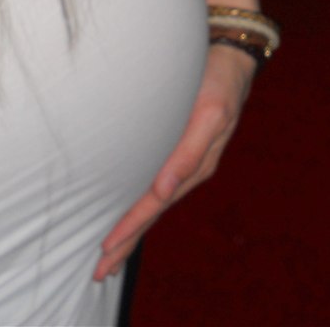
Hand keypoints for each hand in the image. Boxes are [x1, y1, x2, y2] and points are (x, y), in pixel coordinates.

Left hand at [93, 42, 255, 280]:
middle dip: (128, 241)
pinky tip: (130, 214)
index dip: (131, 226)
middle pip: (152, 211)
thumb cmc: (216, 81)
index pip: (155, 203)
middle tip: (100, 271)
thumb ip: (190, 151)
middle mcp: (188, 169)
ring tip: (111, 255)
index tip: (108, 247)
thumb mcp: (210, 112)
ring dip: (132, 228)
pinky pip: (156, 185)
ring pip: (153, 203)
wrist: (229, 59)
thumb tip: (165, 189)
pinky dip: (141, 205)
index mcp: (195, 164)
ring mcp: (184, 161)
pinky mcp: (177, 150)